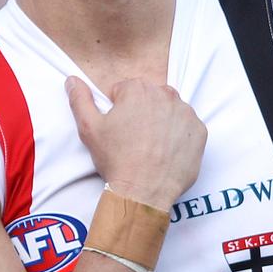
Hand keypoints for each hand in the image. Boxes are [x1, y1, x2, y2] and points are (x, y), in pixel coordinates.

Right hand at [66, 75, 205, 209]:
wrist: (143, 191)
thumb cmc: (116, 159)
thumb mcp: (89, 128)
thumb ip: (80, 99)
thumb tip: (72, 80)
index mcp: (137, 89)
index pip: (124, 91)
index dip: (117, 110)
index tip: (118, 129)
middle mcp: (165, 95)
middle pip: (149, 97)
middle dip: (141, 112)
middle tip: (132, 138)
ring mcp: (186, 113)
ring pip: (169, 110)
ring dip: (161, 121)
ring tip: (150, 146)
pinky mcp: (199, 131)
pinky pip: (187, 127)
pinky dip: (178, 136)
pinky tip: (166, 151)